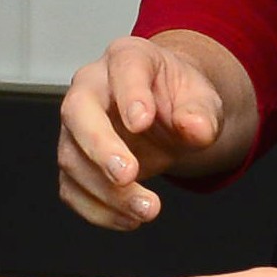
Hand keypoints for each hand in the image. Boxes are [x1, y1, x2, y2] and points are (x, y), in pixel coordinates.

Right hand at [54, 30, 259, 227]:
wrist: (170, 116)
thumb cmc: (181, 99)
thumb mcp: (203, 100)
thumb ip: (201, 113)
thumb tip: (195, 128)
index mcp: (128, 58)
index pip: (123, 68)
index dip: (130, 94)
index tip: (142, 122)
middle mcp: (92, 86)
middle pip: (78, 111)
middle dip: (100, 147)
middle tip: (127, 176)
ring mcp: (76, 125)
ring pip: (72, 157)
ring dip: (106, 191)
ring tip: (147, 210)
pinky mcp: (75, 160)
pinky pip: (72, 188)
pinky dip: (97, 210)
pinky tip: (128, 219)